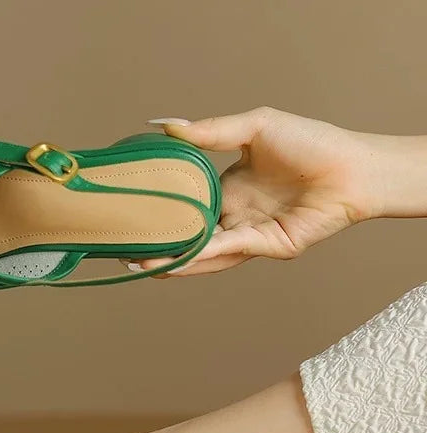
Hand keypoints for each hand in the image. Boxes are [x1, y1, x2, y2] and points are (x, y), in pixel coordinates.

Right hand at [138, 107, 380, 276]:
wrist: (352, 166)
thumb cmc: (311, 143)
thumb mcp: (252, 128)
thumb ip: (208, 132)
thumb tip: (163, 125)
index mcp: (228, 190)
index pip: (185, 206)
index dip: (159, 213)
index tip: (129, 214)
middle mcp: (234, 216)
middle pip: (188, 236)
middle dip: (157, 247)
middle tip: (122, 251)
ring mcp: (248, 236)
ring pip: (202, 252)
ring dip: (171, 260)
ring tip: (137, 264)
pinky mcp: (265, 247)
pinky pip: (226, 252)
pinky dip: (199, 257)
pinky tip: (173, 260)